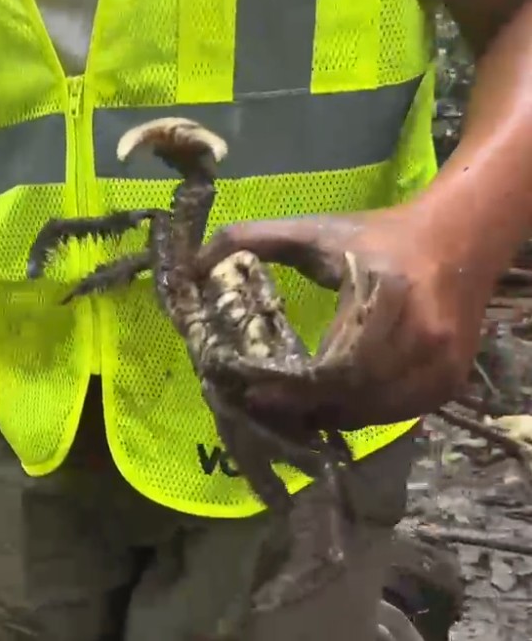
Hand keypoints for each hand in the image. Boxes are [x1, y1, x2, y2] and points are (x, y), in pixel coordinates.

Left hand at [195, 205, 491, 430]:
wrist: (454, 241)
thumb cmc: (374, 238)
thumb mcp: (312, 231)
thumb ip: (249, 239)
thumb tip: (192, 264)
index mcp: (386, 293)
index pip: (333, 365)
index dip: (290, 388)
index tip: (252, 390)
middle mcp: (422, 334)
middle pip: (351, 396)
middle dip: (303, 407)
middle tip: (264, 406)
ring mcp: (443, 363)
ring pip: (373, 412)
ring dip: (329, 415)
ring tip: (291, 408)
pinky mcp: (450, 383)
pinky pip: (396, 414)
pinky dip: (360, 414)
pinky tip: (330, 404)